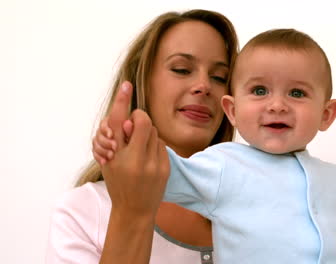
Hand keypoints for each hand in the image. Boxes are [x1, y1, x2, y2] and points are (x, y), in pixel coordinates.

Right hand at [101, 81, 169, 216]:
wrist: (134, 210)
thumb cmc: (118, 183)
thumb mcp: (109, 161)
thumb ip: (117, 139)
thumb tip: (130, 120)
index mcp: (117, 156)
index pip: (120, 122)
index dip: (123, 101)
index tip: (127, 84)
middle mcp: (136, 159)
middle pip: (142, 121)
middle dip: (137, 120)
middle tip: (131, 131)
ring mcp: (153, 164)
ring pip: (154, 132)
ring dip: (146, 134)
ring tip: (139, 151)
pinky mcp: (165, 167)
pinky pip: (161, 144)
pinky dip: (154, 145)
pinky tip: (149, 159)